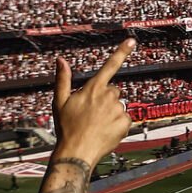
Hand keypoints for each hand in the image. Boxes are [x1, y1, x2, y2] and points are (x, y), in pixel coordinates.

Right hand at [52, 39, 134, 165]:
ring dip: (111, 113)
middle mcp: (108, 96)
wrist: (76, 152)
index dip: (122, 52)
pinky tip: (105, 132)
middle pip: (113, 91)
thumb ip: (63, 80)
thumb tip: (61, 60)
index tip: (132, 40)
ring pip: (118, 106)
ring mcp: (118, 109)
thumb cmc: (66, 128)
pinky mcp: (126, 122)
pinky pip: (125, 119)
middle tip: (91, 113)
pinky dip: (118, 125)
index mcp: (93, 89)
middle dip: (105, 98)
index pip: (110, 66)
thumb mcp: (59, 102)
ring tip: (96, 125)